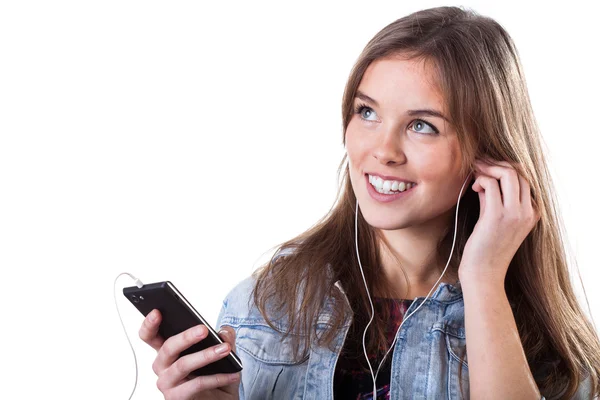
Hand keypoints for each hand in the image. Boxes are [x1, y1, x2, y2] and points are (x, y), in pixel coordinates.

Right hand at [138, 309, 240, 399]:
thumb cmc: (214, 375)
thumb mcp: (222, 353)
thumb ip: (224, 338)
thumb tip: (225, 332)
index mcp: (168, 351)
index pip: (150, 336)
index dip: (150, 324)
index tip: (157, 312)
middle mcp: (162, 367)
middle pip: (167, 348)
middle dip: (185, 337)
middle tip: (203, 330)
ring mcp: (167, 384)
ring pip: (182, 365)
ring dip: (206, 355)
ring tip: (225, 349)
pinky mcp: (176, 399)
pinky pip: (196, 385)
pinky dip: (217, 378)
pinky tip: (232, 374)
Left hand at [458, 158, 540, 283]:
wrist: (484, 273)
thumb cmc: (486, 248)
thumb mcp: (495, 220)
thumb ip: (494, 199)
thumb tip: (485, 180)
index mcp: (533, 213)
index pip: (525, 179)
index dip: (506, 167)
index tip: (488, 165)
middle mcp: (527, 212)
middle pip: (519, 172)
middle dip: (497, 163)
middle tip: (479, 162)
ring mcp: (514, 214)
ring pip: (508, 174)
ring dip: (488, 167)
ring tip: (474, 170)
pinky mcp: (497, 216)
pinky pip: (491, 185)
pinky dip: (481, 180)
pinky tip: (472, 187)